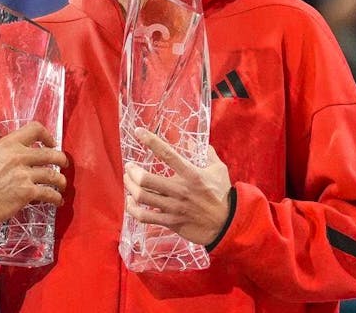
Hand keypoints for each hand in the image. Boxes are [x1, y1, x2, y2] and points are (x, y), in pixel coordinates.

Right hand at [0, 122, 68, 224]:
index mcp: (7, 145)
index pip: (34, 129)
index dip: (47, 135)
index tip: (51, 143)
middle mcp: (18, 156)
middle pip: (51, 153)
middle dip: (61, 159)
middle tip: (63, 164)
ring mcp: (24, 175)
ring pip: (53, 175)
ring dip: (61, 180)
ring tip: (62, 185)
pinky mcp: (27, 192)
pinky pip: (49, 193)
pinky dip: (56, 198)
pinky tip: (57, 200)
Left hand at [123, 127, 231, 245]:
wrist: (227, 225)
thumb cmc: (222, 196)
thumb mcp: (219, 170)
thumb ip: (207, 154)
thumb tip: (193, 141)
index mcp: (192, 175)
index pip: (168, 154)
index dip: (151, 141)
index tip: (138, 131)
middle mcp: (180, 191)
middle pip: (146, 179)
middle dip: (132, 171)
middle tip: (129, 166)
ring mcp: (174, 208)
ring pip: (142, 197)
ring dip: (130, 187)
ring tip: (128, 180)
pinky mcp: (170, 222)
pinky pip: (145, 217)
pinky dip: (132, 209)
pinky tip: (130, 201)